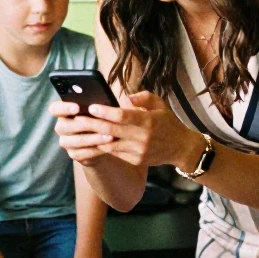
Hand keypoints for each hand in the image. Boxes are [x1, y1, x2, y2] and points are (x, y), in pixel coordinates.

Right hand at [51, 100, 114, 164]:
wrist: (102, 139)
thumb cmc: (99, 117)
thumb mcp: (98, 109)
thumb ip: (97, 102)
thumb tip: (104, 96)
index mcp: (63, 112)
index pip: (55, 109)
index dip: (64, 108)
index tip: (77, 107)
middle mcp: (61, 127)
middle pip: (65, 126)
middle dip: (84, 125)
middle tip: (100, 123)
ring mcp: (66, 142)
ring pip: (76, 141)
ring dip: (94, 139)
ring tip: (109, 136)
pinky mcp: (73, 154)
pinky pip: (82, 153)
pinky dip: (96, 150)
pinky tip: (108, 146)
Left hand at [85, 91, 202, 170]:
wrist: (181, 148)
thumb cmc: (168, 122)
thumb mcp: (160, 104)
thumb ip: (143, 97)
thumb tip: (126, 97)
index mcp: (148, 121)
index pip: (122, 116)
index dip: (105, 112)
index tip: (91, 107)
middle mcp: (143, 137)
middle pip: (112, 130)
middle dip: (93, 124)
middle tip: (78, 118)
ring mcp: (139, 151)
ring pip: (110, 143)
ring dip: (94, 136)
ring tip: (81, 129)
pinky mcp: (136, 160)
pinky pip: (115, 152)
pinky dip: (103, 145)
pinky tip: (93, 139)